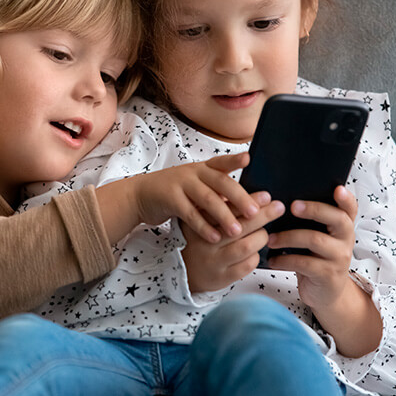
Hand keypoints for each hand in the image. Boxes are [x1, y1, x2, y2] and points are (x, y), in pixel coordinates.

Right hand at [130, 153, 260, 242]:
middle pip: (220, 182)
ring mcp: (181, 184)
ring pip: (207, 198)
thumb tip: (249, 201)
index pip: (222, 162)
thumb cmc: (175, 191)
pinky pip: (189, 213)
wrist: (141, 194)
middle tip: (255, 212)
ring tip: (237, 231)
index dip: (235, 160)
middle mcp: (194, 172)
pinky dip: (203, 226)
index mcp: (203, 168)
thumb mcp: (196, 184)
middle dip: (239, 197)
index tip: (249, 159)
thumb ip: (216, 189)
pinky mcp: (170, 199)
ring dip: (223, 215)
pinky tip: (215, 237)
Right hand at [181, 192, 284, 292]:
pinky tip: (254, 251)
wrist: (183, 269)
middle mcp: (204, 240)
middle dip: (263, 215)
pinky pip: (247, 265)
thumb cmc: (200, 238)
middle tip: (278, 208)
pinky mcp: (221, 277)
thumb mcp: (201, 217)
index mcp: (198, 220)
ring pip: (246, 246)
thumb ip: (220, 206)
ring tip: (264, 233)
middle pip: (239, 226)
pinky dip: (256, 256)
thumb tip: (251, 195)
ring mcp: (213, 260)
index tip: (266, 196)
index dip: (248, 201)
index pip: (226, 207)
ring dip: (261, 237)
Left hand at [266, 186, 357, 307]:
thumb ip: (307, 221)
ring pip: (315, 240)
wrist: (325, 293)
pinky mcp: (328, 275)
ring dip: (288, 237)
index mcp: (343, 225)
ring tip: (270, 239)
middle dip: (314, 210)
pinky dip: (284, 260)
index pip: (350, 208)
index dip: (346, 198)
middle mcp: (346, 239)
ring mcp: (339, 258)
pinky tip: (272, 259)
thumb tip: (279, 201)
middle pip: (337, 219)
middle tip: (292, 206)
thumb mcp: (316, 237)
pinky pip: (304, 263)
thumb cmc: (315, 257)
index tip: (337, 189)